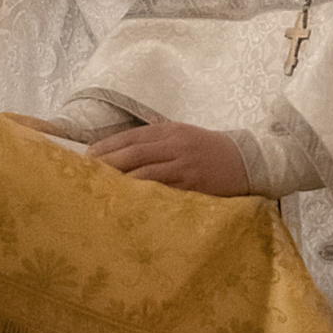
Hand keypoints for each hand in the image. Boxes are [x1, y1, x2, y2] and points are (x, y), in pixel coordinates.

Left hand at [89, 118, 250, 198]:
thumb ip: (155, 142)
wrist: (247, 160)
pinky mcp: (194, 184)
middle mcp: (175, 144)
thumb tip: (120, 152)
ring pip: (145, 172)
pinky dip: (145, 195)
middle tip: (85, 175)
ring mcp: (184, 164)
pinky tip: (129, 202)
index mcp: (169, 130)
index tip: (86, 157)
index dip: (107, 146)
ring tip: (100, 190)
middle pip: (133, 153)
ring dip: (121, 181)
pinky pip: (164, 190)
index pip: (130, 136)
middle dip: (107, 163)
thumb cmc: (209, 150)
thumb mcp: (182, 136)